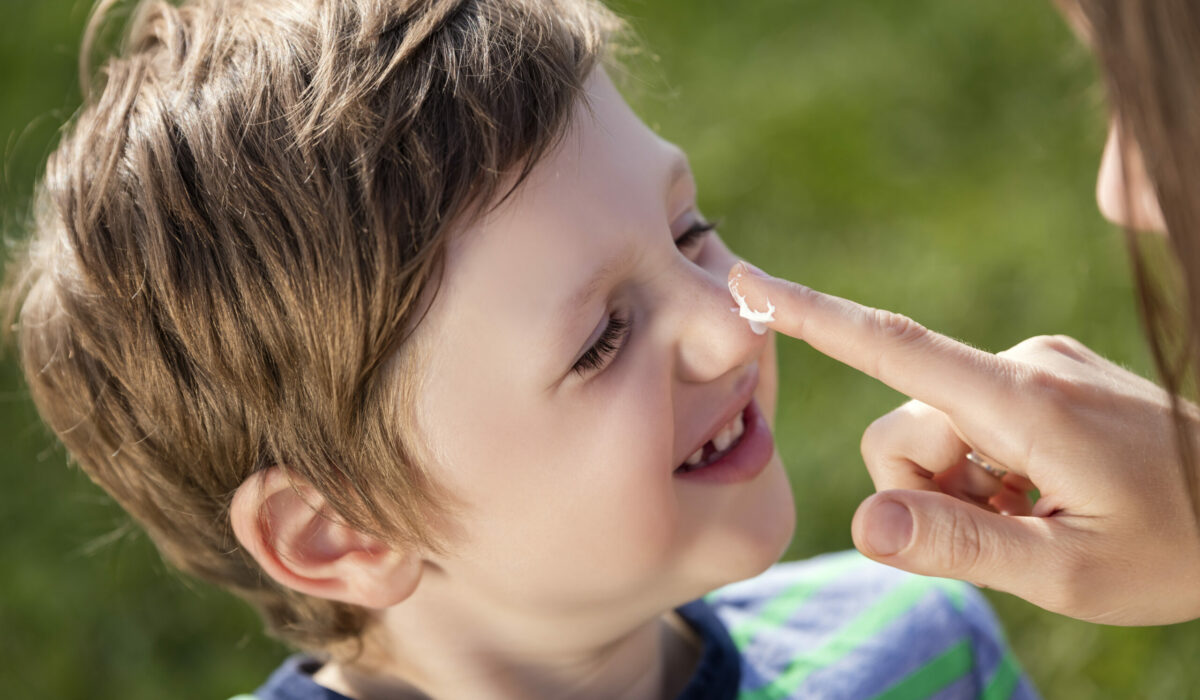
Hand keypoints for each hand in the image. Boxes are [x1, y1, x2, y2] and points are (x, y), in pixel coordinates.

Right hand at [728, 261, 1199, 624]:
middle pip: (903, 425)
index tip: (746, 281)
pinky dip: (983, 467)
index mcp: (1023, 401)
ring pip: (933, 427)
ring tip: (1034, 513)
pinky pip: (969, 419)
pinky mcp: (1041, 374)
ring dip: (960, 483)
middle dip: (927, 487)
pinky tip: (1043, 493)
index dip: (810, 314)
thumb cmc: (1178, 548)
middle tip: (1007, 528)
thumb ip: (960, 543)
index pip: (891, 344)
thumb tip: (865, 522)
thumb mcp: (1068, 572)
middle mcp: (1021, 362)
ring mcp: (1034, 363)